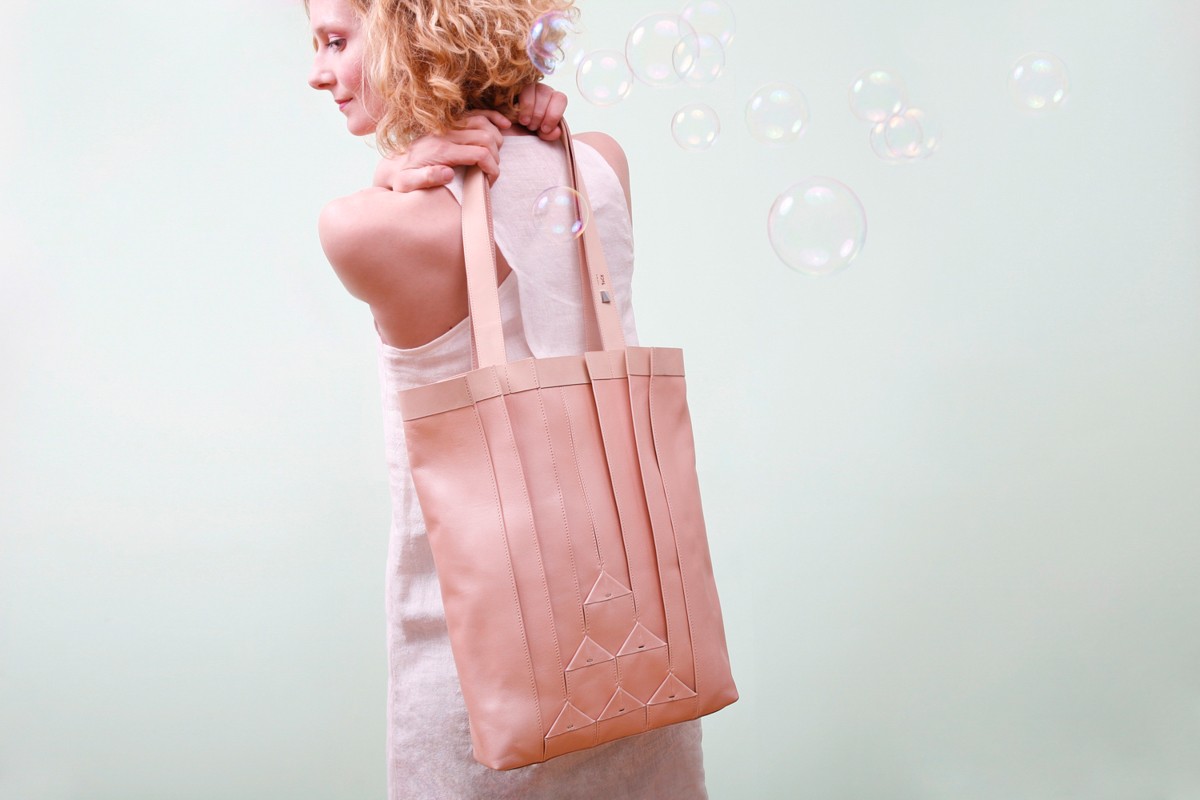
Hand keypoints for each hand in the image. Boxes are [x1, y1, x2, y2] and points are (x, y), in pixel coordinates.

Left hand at [373, 110, 509, 191]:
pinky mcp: (452, 122)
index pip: (479, 153)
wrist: (394, 164)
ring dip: (497, 139)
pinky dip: (494, 117)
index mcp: (441, 150)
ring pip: (484, 123)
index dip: (492, 168)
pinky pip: (478, 113)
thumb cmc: (403, 178)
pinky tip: (504, 125)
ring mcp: (450, 125)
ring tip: (496, 156)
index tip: (490, 181)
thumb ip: (425, 179)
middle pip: (486, 137)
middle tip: (492, 170)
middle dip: (496, 156)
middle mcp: (446, 134)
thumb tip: (448, 173)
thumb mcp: (407, 183)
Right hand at [515, 83, 567, 140]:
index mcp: (551, 101)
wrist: (503, 135)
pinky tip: (516, 116)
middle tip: (531, 127)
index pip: (560, 98)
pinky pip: (517, 89)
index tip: (544, 129)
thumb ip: (549, 134)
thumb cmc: (522, 134)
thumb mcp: (537, 137)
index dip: (553, 114)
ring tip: (524, 122)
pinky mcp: (510, 88)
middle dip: (539, 114)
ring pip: (531, 88)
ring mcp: (524, 87)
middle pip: (545, 92)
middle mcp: (540, 91)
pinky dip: (519, 104)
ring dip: (528, 107)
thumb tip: (557, 131)